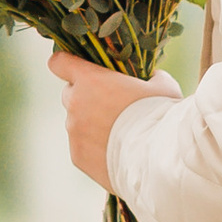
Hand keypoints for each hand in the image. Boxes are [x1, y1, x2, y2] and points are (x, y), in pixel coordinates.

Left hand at [51, 51, 179, 186]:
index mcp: (90, 80)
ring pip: (76, 123)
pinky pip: (81, 146)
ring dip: (90, 124)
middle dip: (84, 96)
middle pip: (69, 93)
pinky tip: (117, 151)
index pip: (59, 63)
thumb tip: (152, 78)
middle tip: (109, 105)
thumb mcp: (162, 86)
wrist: (158, 158)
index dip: (65, 64)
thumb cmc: (161, 115)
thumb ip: (149, 77)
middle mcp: (75, 104)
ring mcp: (74, 132)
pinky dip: (94, 148)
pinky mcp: (77, 156)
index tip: (75, 68)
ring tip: (119, 134)